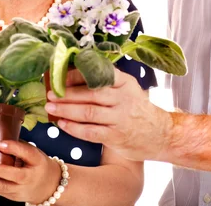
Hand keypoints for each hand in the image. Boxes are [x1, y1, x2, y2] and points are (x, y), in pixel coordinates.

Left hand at [0, 141, 60, 203]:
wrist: (49, 186)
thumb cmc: (37, 164)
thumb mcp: (33, 152)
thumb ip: (18, 146)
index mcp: (37, 161)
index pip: (27, 153)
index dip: (15, 148)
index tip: (1, 143)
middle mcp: (31, 176)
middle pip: (17, 175)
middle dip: (1, 171)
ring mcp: (22, 189)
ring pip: (4, 187)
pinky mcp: (13, 196)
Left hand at [45, 67, 171, 161]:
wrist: (160, 134)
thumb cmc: (136, 108)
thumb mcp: (127, 89)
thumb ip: (106, 81)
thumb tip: (71, 75)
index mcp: (125, 82)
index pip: (99, 74)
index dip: (77, 74)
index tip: (60, 75)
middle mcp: (124, 99)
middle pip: (91, 94)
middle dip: (67, 94)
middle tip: (50, 93)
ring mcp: (120, 119)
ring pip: (88, 113)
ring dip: (66, 110)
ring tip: (50, 107)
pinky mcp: (116, 137)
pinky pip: (90, 132)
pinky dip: (74, 128)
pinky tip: (62, 124)